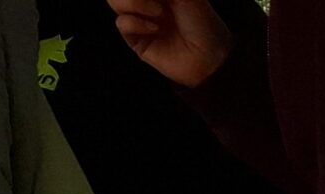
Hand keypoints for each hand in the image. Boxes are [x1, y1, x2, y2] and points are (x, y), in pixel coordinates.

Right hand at [109, 0, 231, 85]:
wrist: (209, 58)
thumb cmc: (202, 23)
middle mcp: (145, 2)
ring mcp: (139, 19)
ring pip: (114, 1)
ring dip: (134, 2)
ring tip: (159, 12)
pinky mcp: (136, 40)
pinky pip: (122, 22)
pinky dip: (137, 22)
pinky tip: (155, 28)